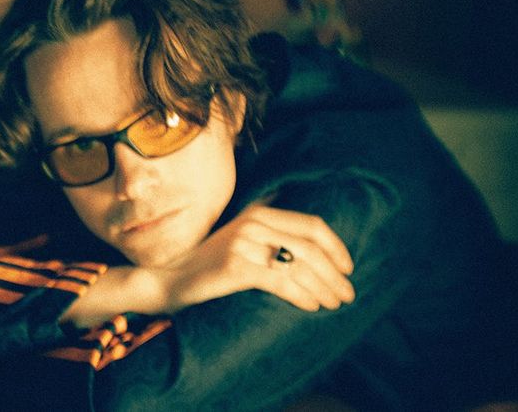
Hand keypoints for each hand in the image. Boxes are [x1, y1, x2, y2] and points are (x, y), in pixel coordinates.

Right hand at [153, 204, 354, 313]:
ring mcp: (244, 244)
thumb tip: (319, 258)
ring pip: (299, 266)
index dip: (336, 246)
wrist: (169, 279)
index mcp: (259, 213)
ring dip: (324, 287)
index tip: (348, 268)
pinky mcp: (237, 266)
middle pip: (310, 247)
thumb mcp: (243, 242)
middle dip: (334, 273)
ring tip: (335, 303)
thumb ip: (272, 239)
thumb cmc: (211, 266)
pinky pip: (282, 282)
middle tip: (348, 294)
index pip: (311, 224)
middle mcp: (253, 223)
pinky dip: (302, 295)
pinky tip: (312, 305)